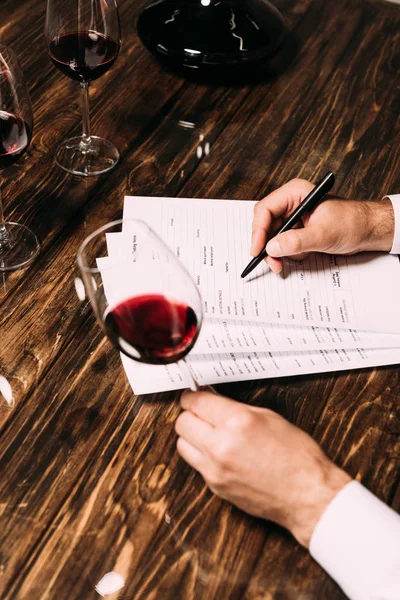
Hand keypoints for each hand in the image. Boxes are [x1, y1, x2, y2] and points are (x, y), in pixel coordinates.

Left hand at [175, 390, 350, 547]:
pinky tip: (220, 452)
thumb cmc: (297, 456)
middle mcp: (220, 446)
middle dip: (190, 414)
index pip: (195, 402)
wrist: (308, 495)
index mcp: (236, 423)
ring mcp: (215, 469)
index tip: (193, 395)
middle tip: (201, 412)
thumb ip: (235, 408)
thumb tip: (213, 402)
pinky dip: (202, 455)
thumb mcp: (269, 417)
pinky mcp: (215, 487)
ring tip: (209, 433)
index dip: (192, 396)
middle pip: (182, 423)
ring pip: (182, 444)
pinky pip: (196, 464)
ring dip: (192, 436)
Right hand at [251, 178, 393, 272]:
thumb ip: (296, 241)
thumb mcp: (323, 234)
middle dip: (269, 246)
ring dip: (281, 252)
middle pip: (265, 225)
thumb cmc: (352, 223)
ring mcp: (294, 217)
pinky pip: (284, 244)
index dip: (258, 231)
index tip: (258, 249)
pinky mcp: (298, 230)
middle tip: (273, 262)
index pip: (265, 210)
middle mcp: (291, 203)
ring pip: (273, 237)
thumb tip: (272, 248)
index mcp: (295, 193)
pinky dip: (290, 254)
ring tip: (296, 258)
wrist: (369, 231)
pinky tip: (304, 254)